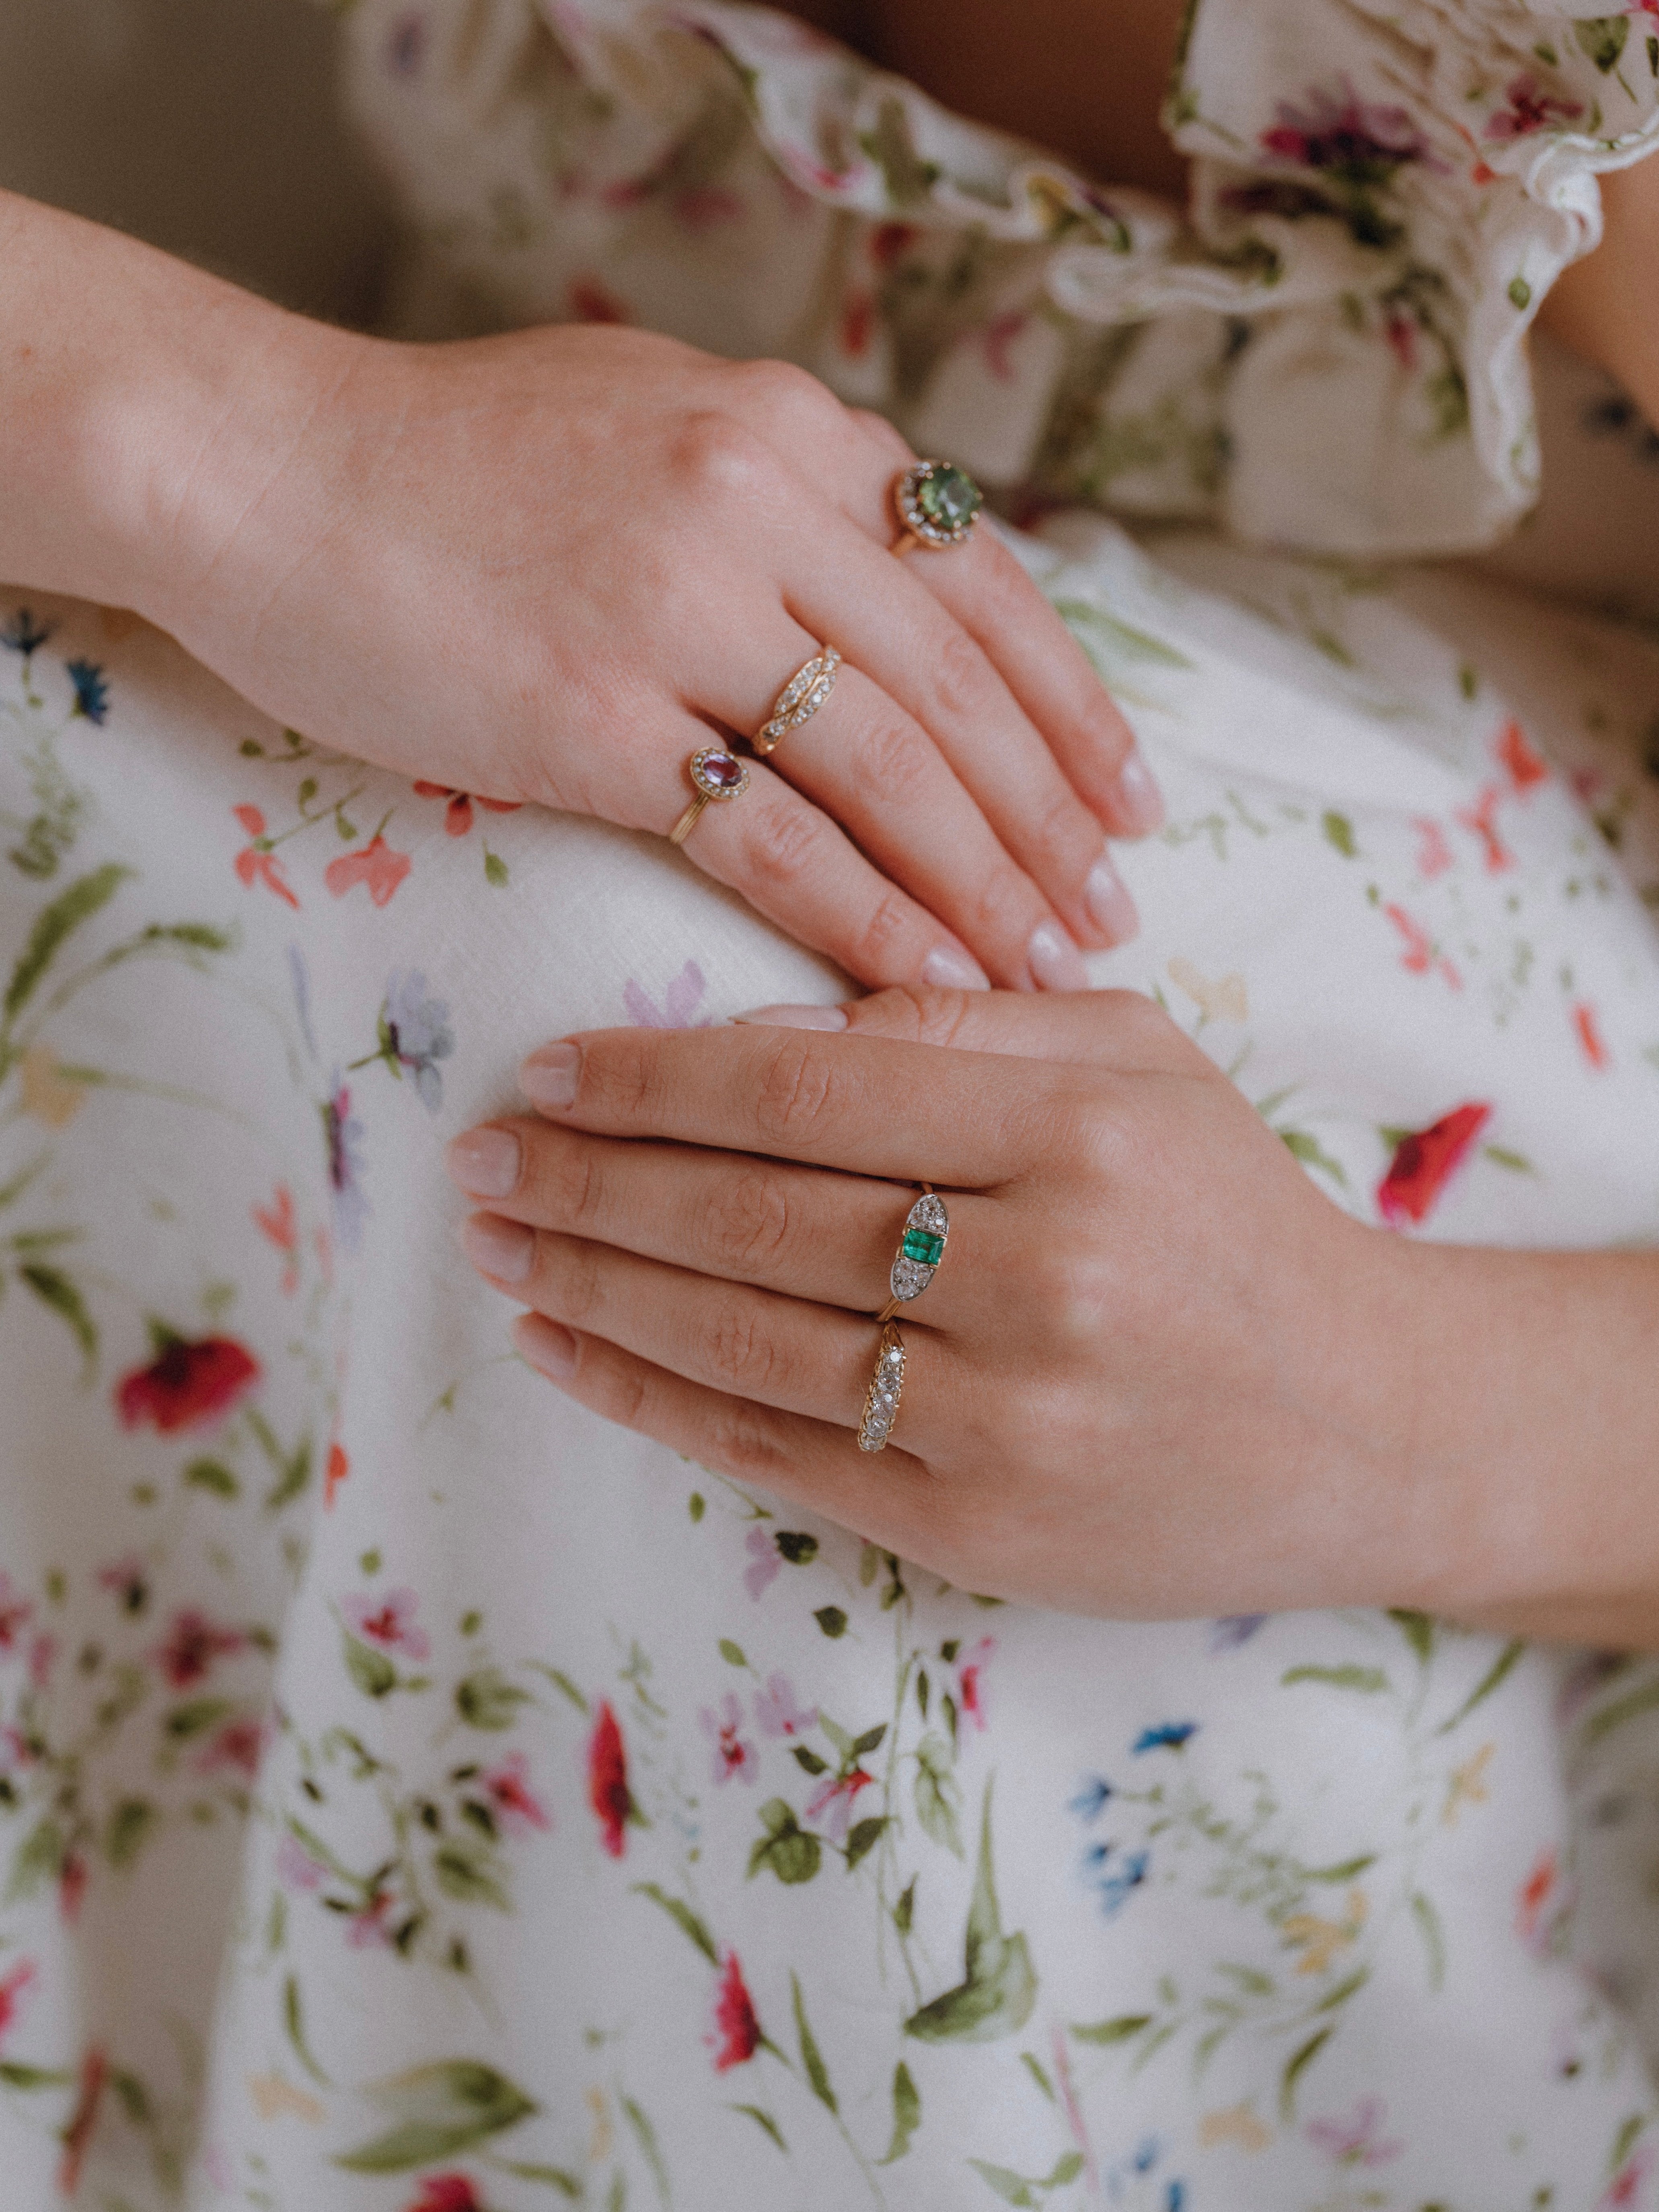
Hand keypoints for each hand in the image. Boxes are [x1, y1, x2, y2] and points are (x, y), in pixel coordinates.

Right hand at [137, 302, 1157, 989]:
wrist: (254, 466)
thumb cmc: (442, 461)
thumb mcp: (651, 414)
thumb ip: (780, 491)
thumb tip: (895, 590)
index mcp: (786, 430)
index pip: (983, 587)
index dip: (1071, 707)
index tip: (1131, 804)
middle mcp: (755, 499)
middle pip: (957, 691)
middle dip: (1051, 820)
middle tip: (1114, 919)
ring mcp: (674, 606)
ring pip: (888, 770)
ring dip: (983, 884)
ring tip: (1049, 971)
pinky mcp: (588, 713)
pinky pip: (769, 836)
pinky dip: (864, 917)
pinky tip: (926, 985)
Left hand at [441, 985, 1494, 1622]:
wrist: (1367, 1425)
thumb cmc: (1234, 1219)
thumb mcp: (1141, 1066)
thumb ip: (965, 1029)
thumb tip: (759, 1036)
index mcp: (1083, 1130)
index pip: (807, 1090)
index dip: (654, 1077)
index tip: (550, 1067)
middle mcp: (1042, 1274)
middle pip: (751, 1216)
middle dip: (588, 1183)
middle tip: (480, 1158)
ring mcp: (1006, 1417)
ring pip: (742, 1338)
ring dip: (593, 1287)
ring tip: (496, 1246)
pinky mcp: (979, 1529)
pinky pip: (776, 1451)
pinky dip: (652, 1397)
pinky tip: (567, 1350)